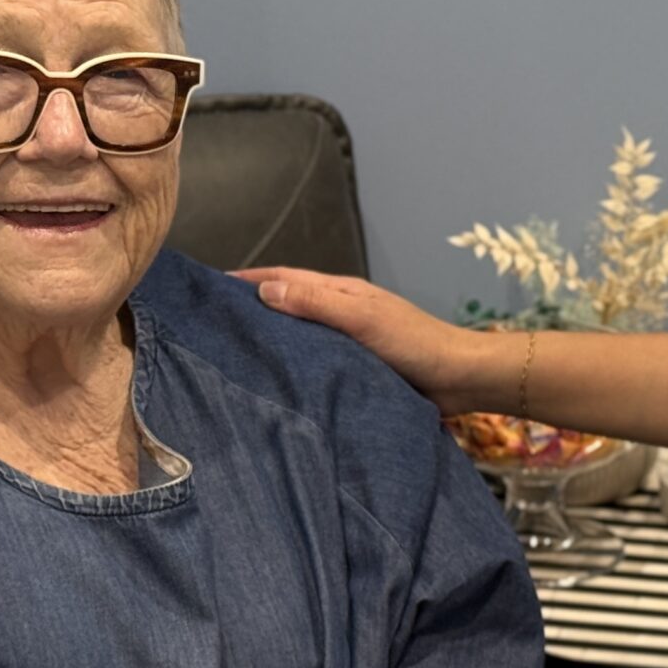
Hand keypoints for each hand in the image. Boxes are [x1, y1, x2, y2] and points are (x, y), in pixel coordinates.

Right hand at [234, 267, 493, 406]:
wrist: (459, 380)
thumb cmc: (415, 342)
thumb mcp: (363, 318)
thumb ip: (316, 302)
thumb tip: (264, 289)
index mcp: (341, 294)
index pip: (285, 279)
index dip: (248, 280)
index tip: (208, 287)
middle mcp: (340, 315)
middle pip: (288, 308)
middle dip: (251, 311)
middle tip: (209, 328)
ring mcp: (347, 344)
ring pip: (299, 339)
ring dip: (270, 344)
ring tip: (230, 361)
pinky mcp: (354, 373)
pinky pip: (315, 368)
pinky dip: (292, 371)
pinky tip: (273, 389)